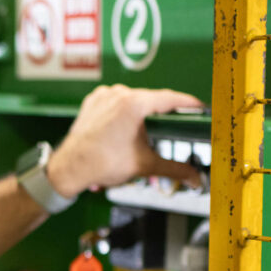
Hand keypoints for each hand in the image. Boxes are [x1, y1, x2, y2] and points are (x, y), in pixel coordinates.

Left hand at [46, 85, 204, 198]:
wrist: (69, 168)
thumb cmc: (99, 164)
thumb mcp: (145, 165)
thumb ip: (175, 169)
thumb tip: (194, 176)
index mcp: (133, 104)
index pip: (172, 99)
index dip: (190, 105)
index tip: (201, 110)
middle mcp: (118, 94)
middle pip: (152, 100)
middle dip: (165, 115)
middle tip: (178, 128)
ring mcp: (104, 96)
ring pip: (134, 100)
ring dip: (144, 114)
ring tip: (149, 134)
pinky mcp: (93, 101)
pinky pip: (117, 102)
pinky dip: (125, 113)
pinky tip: (128, 129)